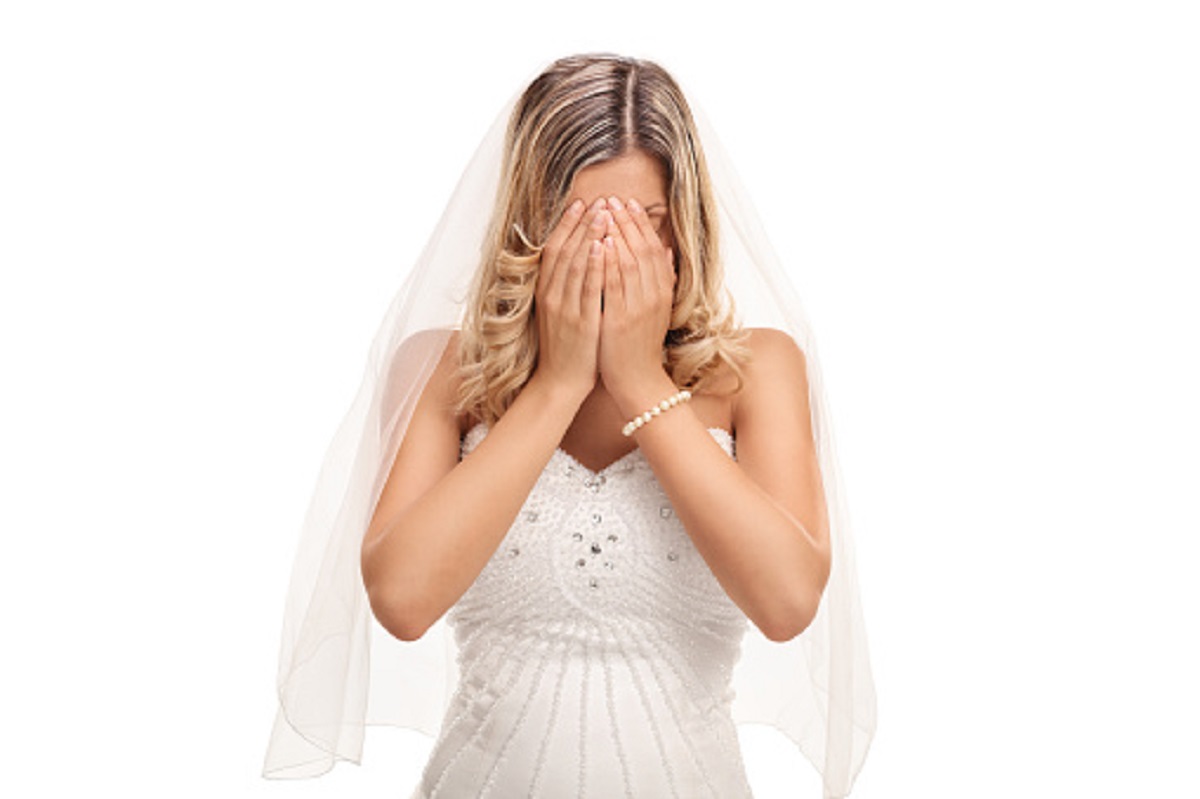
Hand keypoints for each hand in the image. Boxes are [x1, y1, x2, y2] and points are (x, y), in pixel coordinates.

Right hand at [532, 197, 608, 399]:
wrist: (560, 382)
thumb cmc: (566, 348)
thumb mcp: (561, 312)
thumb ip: (568, 287)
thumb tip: (582, 259)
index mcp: (546, 292)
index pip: (554, 249)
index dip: (566, 225)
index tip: (580, 203)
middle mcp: (552, 296)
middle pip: (565, 250)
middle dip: (581, 223)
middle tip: (597, 200)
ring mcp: (564, 309)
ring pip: (575, 264)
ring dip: (589, 236)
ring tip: (603, 213)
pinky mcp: (580, 322)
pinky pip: (587, 289)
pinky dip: (594, 265)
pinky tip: (603, 247)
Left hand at [598, 196, 675, 401]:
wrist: (637, 380)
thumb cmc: (640, 345)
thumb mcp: (656, 309)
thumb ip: (662, 280)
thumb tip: (666, 250)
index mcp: (661, 292)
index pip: (653, 248)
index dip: (640, 224)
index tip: (627, 204)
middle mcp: (653, 296)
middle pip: (641, 249)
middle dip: (625, 222)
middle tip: (611, 199)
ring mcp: (637, 307)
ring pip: (628, 261)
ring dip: (614, 234)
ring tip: (602, 212)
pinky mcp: (620, 320)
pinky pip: (613, 285)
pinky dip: (607, 262)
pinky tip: (598, 243)